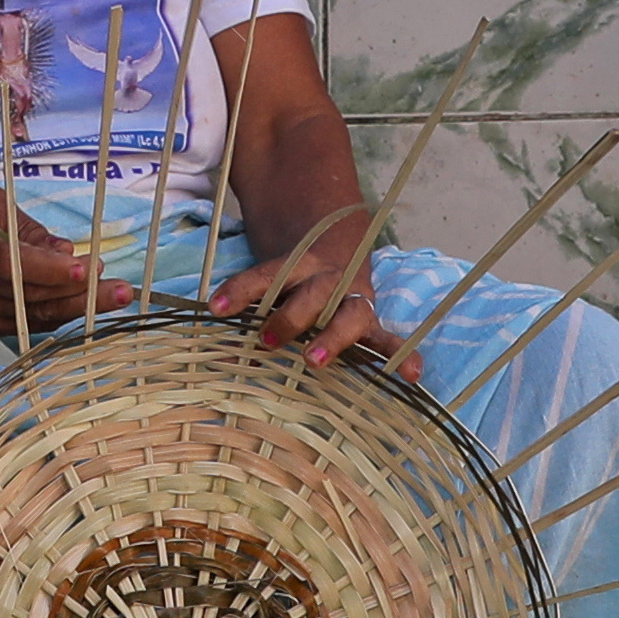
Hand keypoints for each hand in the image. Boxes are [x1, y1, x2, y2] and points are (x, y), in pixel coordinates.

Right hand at [0, 186, 107, 337]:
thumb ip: (28, 228)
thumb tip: (67, 251)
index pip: (10, 262)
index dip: (47, 268)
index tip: (83, 268)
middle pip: (30, 295)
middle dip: (80, 293)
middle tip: (121, 289)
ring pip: (34, 316)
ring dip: (78, 308)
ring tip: (116, 297)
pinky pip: (29, 326)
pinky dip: (60, 317)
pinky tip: (89, 308)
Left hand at [207, 213, 382, 367]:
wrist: (336, 244)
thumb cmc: (291, 273)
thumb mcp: (269, 272)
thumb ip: (244, 291)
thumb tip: (205, 314)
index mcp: (296, 265)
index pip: (266, 275)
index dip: (242, 289)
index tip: (217, 307)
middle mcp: (327, 280)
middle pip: (313, 294)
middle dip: (291, 316)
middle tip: (266, 339)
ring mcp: (352, 299)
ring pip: (349, 314)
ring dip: (334, 338)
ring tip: (315, 360)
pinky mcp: (370, 321)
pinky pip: (386, 338)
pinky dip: (398, 355)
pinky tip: (413, 373)